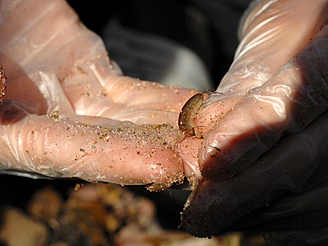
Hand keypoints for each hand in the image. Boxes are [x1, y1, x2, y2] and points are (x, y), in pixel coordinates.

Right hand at [0, 0, 199, 190]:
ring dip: (174, 127)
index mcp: (8, 133)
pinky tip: (199, 107)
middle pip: (111, 144)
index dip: (116, 160)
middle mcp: (45, 124)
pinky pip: (135, 93)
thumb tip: (4, 116)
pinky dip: (165, 101)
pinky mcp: (93, 73)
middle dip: (162, 151)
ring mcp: (73, 97)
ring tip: (218, 130)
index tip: (164, 165)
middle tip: (210, 158)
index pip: (66, 153)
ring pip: (131, 118)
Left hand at [181, 0, 327, 243]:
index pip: (304, 91)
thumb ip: (250, 79)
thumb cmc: (306, 15)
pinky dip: (306, 229)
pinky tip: (264, 225)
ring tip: (220, 218)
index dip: (254, 131)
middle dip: (251, 188)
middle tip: (201, 211)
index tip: (209, 163)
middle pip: (319, 152)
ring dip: (271, 213)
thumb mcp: (276, 30)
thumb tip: (210, 134)